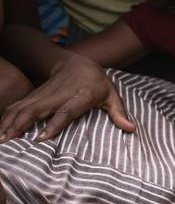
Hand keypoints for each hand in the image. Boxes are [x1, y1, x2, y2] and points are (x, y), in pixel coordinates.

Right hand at [0, 54, 134, 142]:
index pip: (65, 112)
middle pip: (37, 110)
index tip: (42, 138)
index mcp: (80, 96)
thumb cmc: (98, 83)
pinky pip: (19, 105)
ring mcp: (45, 94)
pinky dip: (8, 116)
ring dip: (10, 122)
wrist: (78, 62)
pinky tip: (1, 130)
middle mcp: (59, 95)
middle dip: (21, 125)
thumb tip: (132, 129)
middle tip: (9, 141)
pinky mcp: (35, 95)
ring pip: (24, 107)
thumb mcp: (112, 96)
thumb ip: (119, 113)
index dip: (53, 124)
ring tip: (1, 139)